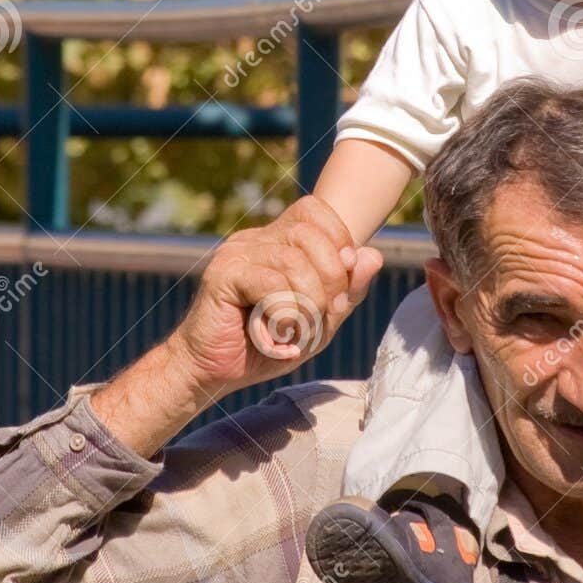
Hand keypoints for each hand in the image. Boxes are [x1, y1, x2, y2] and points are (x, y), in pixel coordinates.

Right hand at [170, 195, 382, 407]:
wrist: (210, 373)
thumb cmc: (265, 346)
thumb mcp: (319, 321)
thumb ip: (347, 291)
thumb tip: (372, 256)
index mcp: (277, 241)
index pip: (315, 209)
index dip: (338, 239)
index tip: (340, 282)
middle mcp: (255, 239)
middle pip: (311, 234)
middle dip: (331, 279)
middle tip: (322, 315)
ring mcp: (237, 253)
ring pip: (294, 262)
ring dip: (308, 304)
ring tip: (296, 331)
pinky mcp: (224, 275)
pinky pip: (271, 284)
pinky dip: (285, 314)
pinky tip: (277, 333)